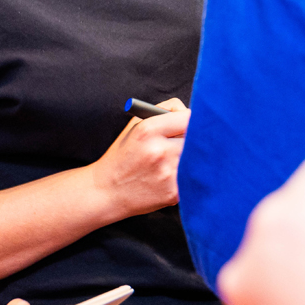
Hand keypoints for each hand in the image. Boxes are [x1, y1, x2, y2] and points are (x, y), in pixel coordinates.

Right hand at [90, 98, 187, 216]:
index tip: (188, 123)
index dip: (189, 119)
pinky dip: (186, 176)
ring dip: (189, 158)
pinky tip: (168, 177)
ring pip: (196, 157)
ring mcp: (168, 174)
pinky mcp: (174, 193)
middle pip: (195, 137)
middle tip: (181, 142)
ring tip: (171, 161)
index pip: (188, 117)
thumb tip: (188, 111)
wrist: (108, 192)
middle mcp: (160, 151)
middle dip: (190, 139)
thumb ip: (163, 111)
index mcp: (148, 130)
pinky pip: (192, 177)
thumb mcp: (135, 126)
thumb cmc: (123, 156)